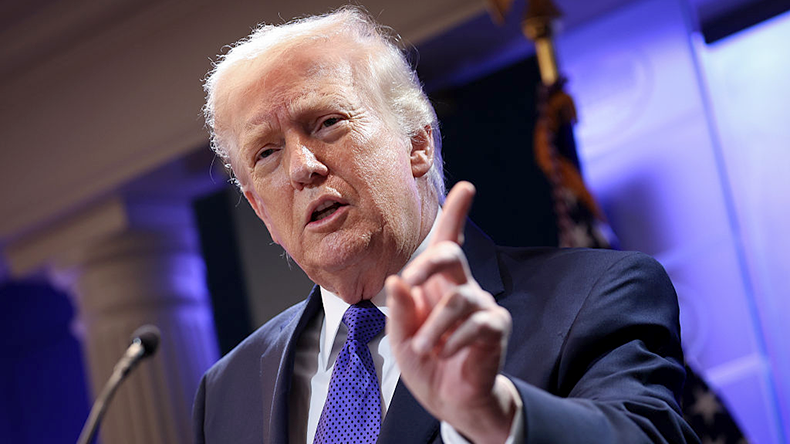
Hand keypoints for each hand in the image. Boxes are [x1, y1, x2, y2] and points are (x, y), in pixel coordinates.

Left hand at [386, 181, 515, 443]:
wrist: (450, 399)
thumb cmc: (425, 362)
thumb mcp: (400, 338)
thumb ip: (397, 311)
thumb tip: (396, 280)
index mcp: (436, 284)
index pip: (446, 242)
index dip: (456, 214)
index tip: (466, 187)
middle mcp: (461, 287)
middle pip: (451, 253)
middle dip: (428, 262)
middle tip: (410, 282)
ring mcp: (482, 306)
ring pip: (457, 300)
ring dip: (433, 328)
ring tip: (424, 349)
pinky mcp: (496, 327)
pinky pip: (475, 324)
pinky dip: (453, 341)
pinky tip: (446, 354)